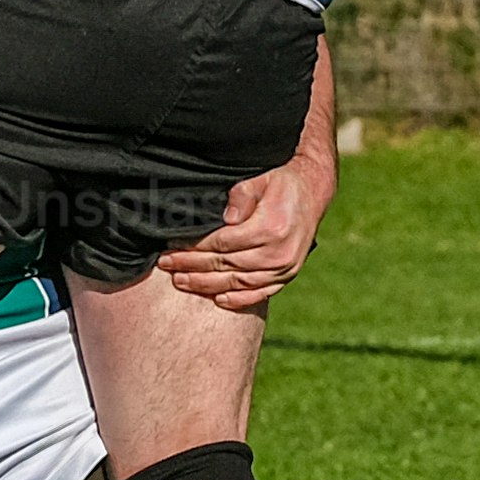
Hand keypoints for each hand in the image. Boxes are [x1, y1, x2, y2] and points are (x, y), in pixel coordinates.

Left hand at [163, 145, 336, 311]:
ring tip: (181, 281)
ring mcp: (285, 268)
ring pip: (238, 283)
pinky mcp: (288, 275)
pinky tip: (217, 300)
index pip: (222, 244)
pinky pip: (260, 293)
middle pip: (225, 265)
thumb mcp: (260, 179)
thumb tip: (225, 218)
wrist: (313, 192)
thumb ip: (242, 196)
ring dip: (206, 285)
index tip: (172, 247)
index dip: (194, 248)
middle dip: (192, 266)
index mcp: (270, 229)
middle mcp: (278, 253)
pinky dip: (238, 300)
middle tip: (167, 265)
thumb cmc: (281, 182)